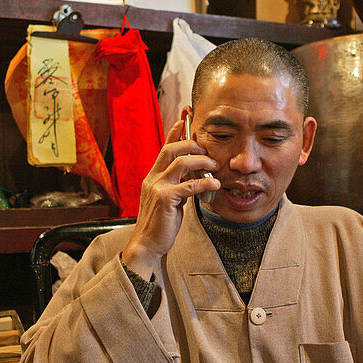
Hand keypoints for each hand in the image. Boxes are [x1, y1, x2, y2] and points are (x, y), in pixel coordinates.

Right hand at [121, 115, 219, 276]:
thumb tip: (194, 176)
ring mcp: (157, 187)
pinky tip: (215, 186)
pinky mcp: (165, 199)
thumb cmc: (160, 224)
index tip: (186, 117)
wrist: (147, 244)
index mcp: (153, 176)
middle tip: (208, 151)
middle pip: (172, 148)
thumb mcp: (169, 199)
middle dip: (192, 144)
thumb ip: (178, 185)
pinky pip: (189, 185)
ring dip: (201, 161)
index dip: (176, 131)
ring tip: (214, 166)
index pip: (165, 146)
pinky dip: (205, 183)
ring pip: (181, 162)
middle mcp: (153, 178)